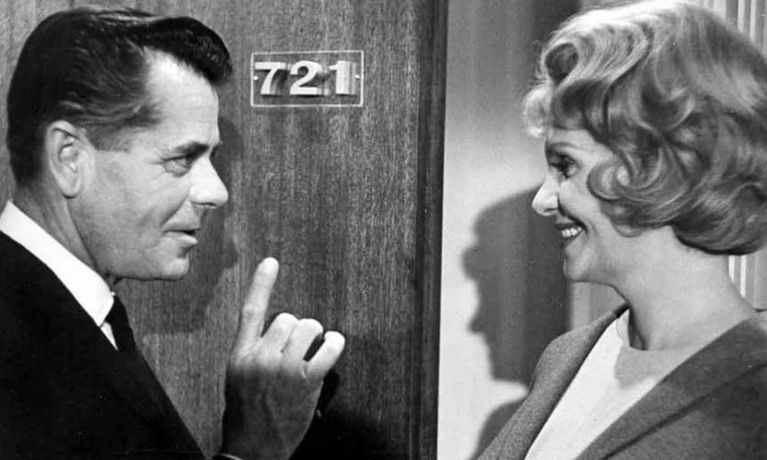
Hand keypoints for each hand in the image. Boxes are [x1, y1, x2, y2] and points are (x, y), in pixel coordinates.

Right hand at [220, 258, 345, 459]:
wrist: (253, 448)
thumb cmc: (248, 412)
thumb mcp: (238, 377)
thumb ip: (255, 351)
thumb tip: (281, 330)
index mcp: (240, 355)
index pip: (251, 312)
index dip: (261, 284)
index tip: (270, 262)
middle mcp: (260, 357)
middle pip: (288, 318)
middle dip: (298, 329)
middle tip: (299, 349)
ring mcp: (283, 369)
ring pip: (308, 328)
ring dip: (316, 336)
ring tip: (313, 351)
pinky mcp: (305, 381)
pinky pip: (327, 349)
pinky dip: (334, 345)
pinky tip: (332, 347)